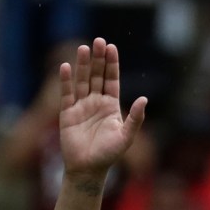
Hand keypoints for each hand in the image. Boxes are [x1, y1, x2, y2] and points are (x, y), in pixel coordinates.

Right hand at [59, 38, 146, 180]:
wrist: (88, 169)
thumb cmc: (109, 154)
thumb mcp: (126, 136)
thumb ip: (135, 118)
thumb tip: (144, 99)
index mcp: (111, 106)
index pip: (111, 80)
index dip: (111, 64)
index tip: (112, 47)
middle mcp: (96, 102)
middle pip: (97, 76)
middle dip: (98, 59)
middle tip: (98, 41)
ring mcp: (81, 106)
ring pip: (82, 81)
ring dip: (83, 65)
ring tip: (84, 48)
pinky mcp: (67, 113)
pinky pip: (67, 94)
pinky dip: (66, 81)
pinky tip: (66, 66)